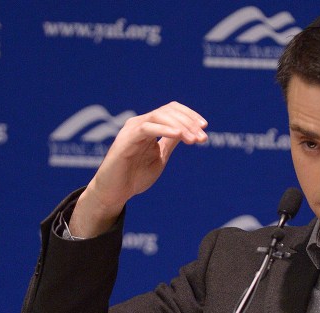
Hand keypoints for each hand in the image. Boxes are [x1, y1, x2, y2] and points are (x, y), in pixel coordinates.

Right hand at [70, 102, 207, 236]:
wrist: (115, 193)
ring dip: (180, 126)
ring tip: (194, 140)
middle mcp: (140, 124)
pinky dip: (164, 129)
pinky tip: (179, 135)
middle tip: (202, 138)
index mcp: (149, 127)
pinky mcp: (125, 140)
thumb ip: (170, 142)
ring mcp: (132, 130)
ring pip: (159, 116)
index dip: (189, 115)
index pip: (171, 110)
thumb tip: (188, 132)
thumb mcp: (159, 157)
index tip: (205, 127)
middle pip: (168, 111)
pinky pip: (147, 128)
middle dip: (189, 122)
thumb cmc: (134, 176)